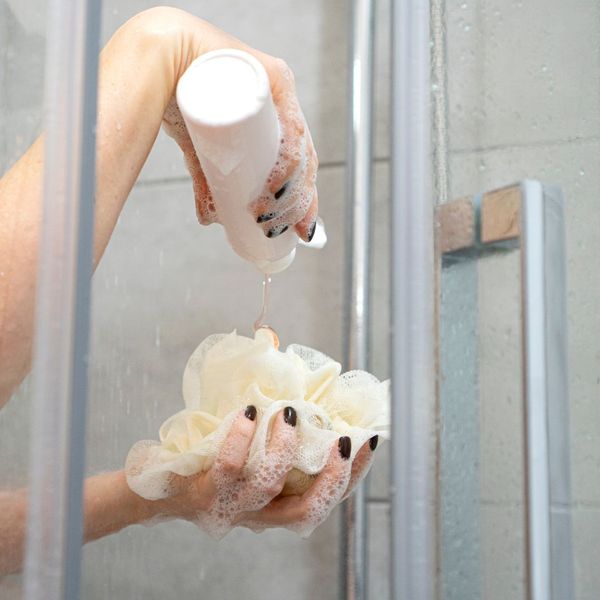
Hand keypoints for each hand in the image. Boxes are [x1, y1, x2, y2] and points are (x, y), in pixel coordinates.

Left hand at [150, 406, 377, 537]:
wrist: (156, 489)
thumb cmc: (210, 465)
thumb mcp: (250, 460)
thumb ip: (277, 441)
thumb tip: (304, 396)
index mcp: (276, 505)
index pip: (324, 499)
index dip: (351, 476)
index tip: (368, 440)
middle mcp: (258, 515)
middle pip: (307, 510)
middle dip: (333, 477)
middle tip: (343, 440)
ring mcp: (229, 507)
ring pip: (267, 488)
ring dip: (284, 449)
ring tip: (289, 414)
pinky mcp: (201, 493)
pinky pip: (226, 468)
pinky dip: (241, 439)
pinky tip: (248, 412)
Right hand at [160, 11, 318, 241]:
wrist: (156, 61)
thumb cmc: (180, 100)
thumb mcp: (200, 151)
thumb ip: (208, 182)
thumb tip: (210, 219)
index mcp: (276, 122)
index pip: (301, 166)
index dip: (306, 201)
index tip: (300, 229)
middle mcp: (284, 106)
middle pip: (305, 161)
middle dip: (299, 202)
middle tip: (280, 227)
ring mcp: (281, 91)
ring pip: (301, 147)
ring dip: (292, 189)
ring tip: (270, 213)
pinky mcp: (274, 75)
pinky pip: (291, 123)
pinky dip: (291, 156)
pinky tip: (281, 184)